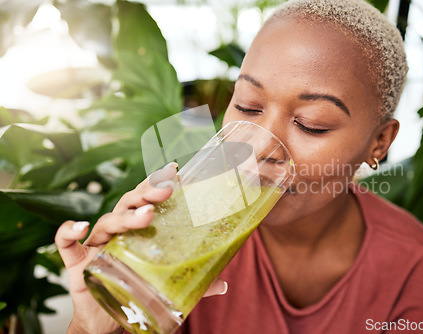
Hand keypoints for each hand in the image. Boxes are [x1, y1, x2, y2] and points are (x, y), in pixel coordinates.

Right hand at [55, 163, 227, 332]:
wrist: (107, 317)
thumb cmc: (136, 290)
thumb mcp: (167, 284)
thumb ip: (194, 283)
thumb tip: (223, 283)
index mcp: (138, 229)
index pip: (148, 199)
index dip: (159, 182)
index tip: (176, 170)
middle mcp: (117, 230)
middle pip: (129, 202)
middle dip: (147, 193)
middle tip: (167, 190)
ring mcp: (96, 244)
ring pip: (107, 220)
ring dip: (126, 215)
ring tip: (147, 215)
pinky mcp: (77, 262)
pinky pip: (67, 243)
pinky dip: (69, 231)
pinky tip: (82, 227)